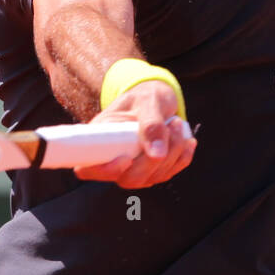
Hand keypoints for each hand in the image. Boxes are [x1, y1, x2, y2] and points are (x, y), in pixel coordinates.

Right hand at [74, 79, 196, 188]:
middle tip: (169, 127)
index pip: (88, 169)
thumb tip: (157, 155)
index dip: (105, 171)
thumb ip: (151, 124)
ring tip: (177, 124)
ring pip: (150, 178)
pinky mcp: (151, 171)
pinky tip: (187, 139)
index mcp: (98, 139)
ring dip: (172, 153)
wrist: (157, 99)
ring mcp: (132, 168)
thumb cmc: (145, 95)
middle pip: (127, 178)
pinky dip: (181, 158)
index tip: (125, 159)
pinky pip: (168, 174)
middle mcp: (112, 158)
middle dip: (152, 159)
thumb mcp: (148, 100)